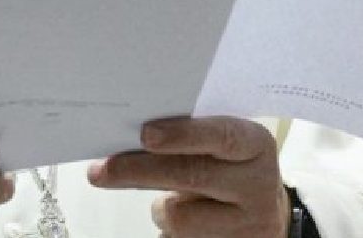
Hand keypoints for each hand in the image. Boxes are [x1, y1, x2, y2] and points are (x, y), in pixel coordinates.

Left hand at [88, 117, 287, 237]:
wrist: (263, 211)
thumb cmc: (228, 166)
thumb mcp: (220, 144)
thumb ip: (185, 136)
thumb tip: (124, 136)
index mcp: (254, 144)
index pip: (221, 135)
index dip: (182, 135)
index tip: (145, 135)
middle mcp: (257, 184)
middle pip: (191, 176)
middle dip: (138, 172)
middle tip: (100, 172)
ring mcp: (249, 224)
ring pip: (180, 218)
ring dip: (160, 209)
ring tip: (170, 201)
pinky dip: (170, 232)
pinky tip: (184, 220)